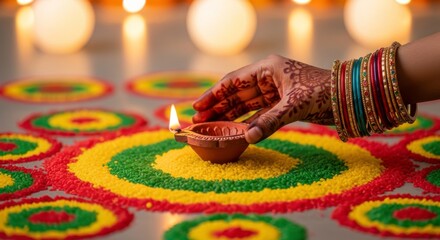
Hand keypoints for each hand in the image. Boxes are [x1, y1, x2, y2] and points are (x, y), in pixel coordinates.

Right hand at [192, 54, 333, 143]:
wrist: (348, 97)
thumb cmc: (323, 91)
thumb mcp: (294, 105)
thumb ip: (269, 122)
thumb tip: (247, 138)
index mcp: (268, 68)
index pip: (233, 82)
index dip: (214, 95)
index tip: (198, 107)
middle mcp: (268, 78)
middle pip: (236, 94)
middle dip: (218, 107)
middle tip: (199, 122)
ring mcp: (275, 92)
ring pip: (246, 105)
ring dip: (229, 116)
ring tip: (211, 127)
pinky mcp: (282, 105)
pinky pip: (259, 115)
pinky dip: (247, 123)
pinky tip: (234, 131)